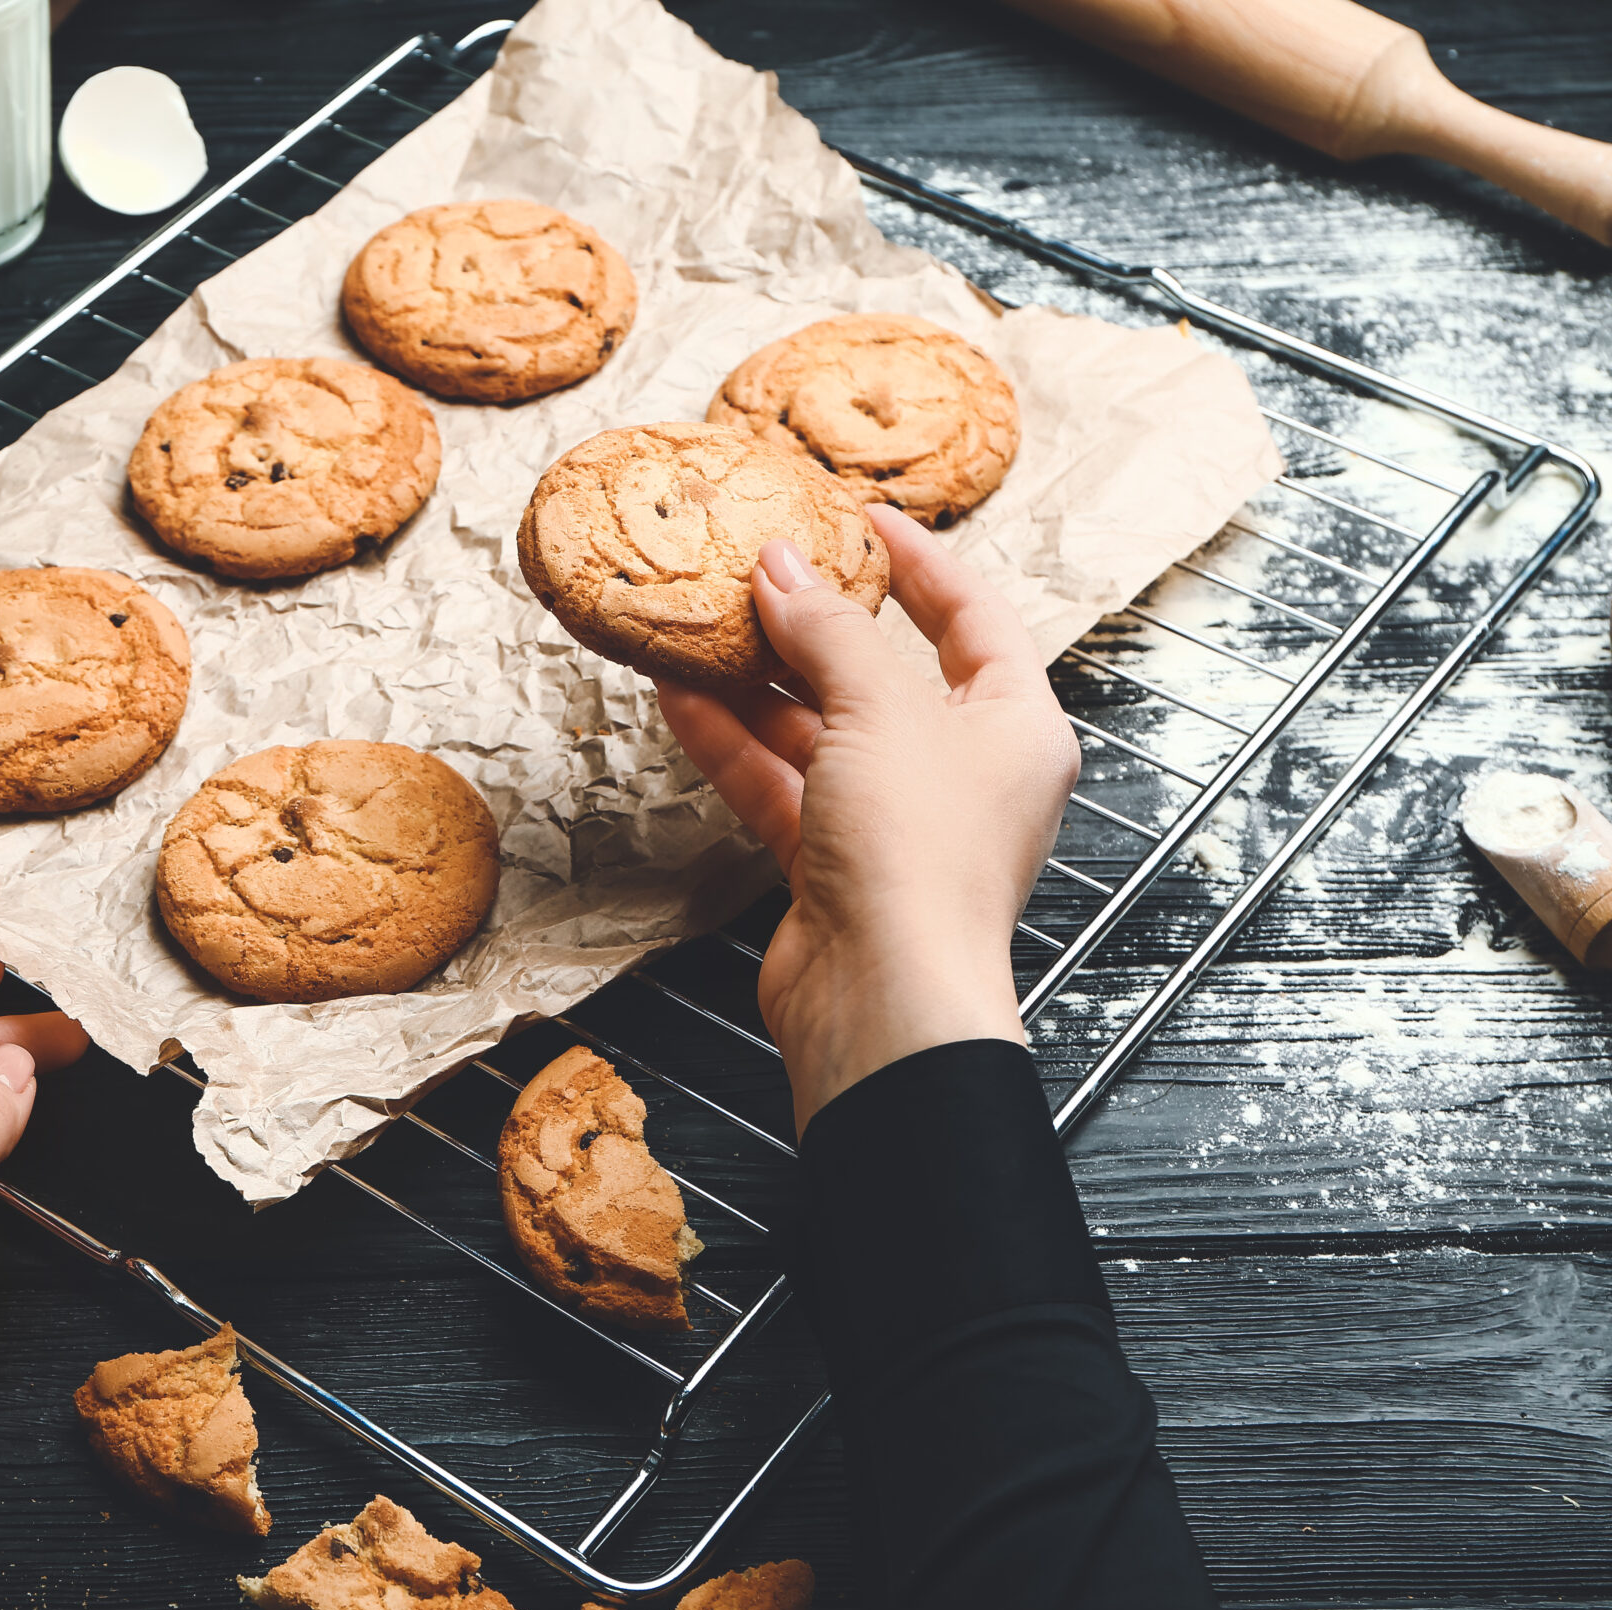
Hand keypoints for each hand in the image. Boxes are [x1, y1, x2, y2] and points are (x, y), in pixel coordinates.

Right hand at [658, 506, 1076, 1133]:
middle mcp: (964, 773)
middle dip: (816, 624)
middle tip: (762, 572)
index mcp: (1017, 727)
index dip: (920, 563)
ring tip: (701, 626)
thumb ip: (829, 631)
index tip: (863, 520)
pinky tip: (683, 697)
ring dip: (758, 682)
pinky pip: (779, 783)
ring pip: (820, 731)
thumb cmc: (920, 860)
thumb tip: (785, 568)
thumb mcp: (880, 712)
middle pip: (886, 674)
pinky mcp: (833, 865)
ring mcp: (895, 822)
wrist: (881, 998)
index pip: (975, 618)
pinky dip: (734, 742)